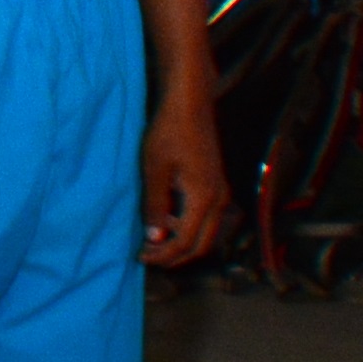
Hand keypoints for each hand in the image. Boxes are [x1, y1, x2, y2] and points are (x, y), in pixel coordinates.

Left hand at [140, 88, 230, 274]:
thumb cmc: (169, 132)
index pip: (186, 242)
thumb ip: (156, 205)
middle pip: (202, 245)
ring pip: (207, 234)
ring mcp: (221, 193)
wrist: (190, 104)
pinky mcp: (216, 186)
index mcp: (204, 198)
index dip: (164, 255)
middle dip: (175, 256)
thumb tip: (155, 236)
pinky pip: (207, 219)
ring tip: (153, 239)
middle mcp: (219, 200)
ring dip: (182, 242)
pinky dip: (188, 227)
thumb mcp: (154, 169)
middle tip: (148, 256)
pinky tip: (166, 219)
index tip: (141, 257)